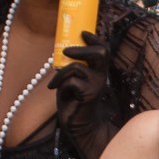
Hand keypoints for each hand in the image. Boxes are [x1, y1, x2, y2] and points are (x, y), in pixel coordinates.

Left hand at [52, 31, 114, 155]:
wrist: (79, 125)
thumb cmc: (74, 101)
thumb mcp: (73, 80)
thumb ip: (73, 66)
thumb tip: (63, 50)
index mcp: (98, 71)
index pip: (104, 49)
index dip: (95, 38)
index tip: (83, 33)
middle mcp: (101, 76)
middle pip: (101, 52)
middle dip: (81, 48)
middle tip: (66, 51)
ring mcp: (96, 85)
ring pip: (77, 67)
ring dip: (61, 73)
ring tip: (55, 83)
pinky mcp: (89, 94)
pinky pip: (71, 82)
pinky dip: (62, 86)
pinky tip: (61, 94)